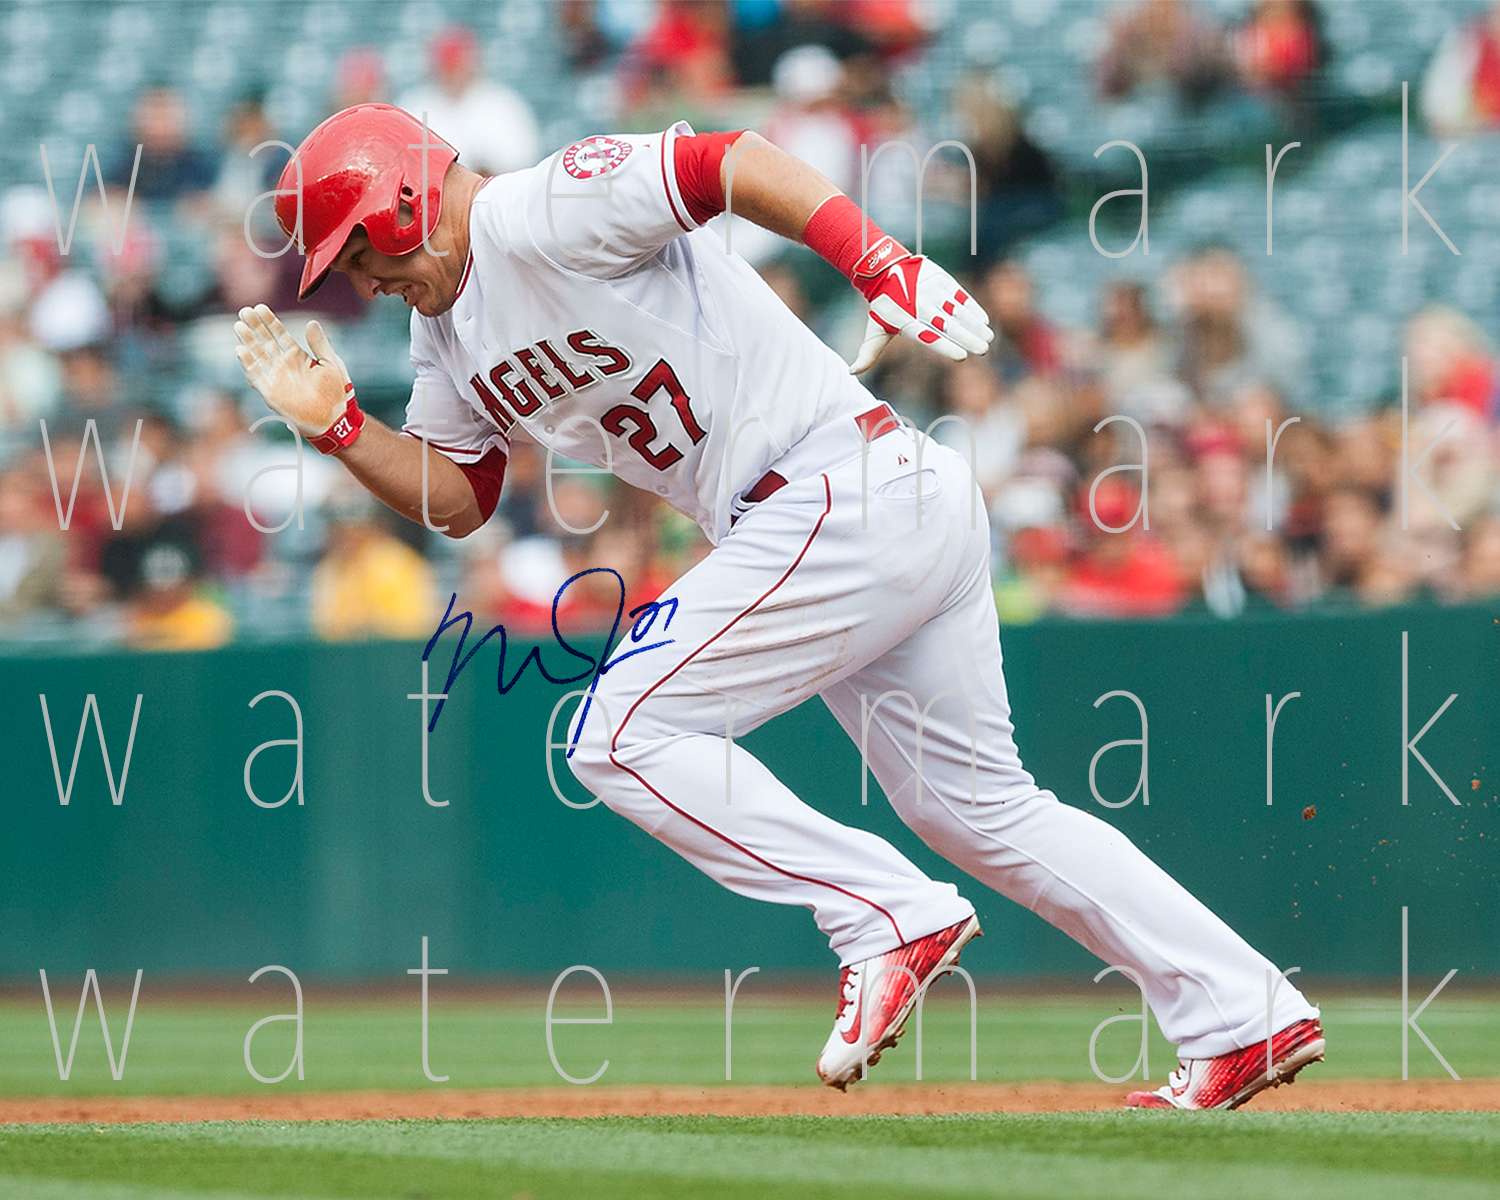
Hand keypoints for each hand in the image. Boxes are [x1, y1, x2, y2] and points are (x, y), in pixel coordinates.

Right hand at [234, 304, 352, 436]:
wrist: (336, 420)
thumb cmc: (337, 393)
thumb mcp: (331, 363)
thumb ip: (320, 344)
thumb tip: (312, 322)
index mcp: (298, 356)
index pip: (279, 334)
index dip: (269, 321)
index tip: (260, 307)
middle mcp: (284, 365)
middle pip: (265, 341)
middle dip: (255, 327)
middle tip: (244, 311)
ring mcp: (276, 378)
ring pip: (258, 355)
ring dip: (248, 341)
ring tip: (239, 326)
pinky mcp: (271, 393)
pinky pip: (256, 376)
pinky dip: (248, 364)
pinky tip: (240, 350)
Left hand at [847, 237, 993, 374]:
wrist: (884, 268)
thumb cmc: (883, 305)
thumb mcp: (874, 329)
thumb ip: (868, 353)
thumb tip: (851, 373)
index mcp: (906, 322)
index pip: (929, 338)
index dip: (946, 347)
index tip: (962, 357)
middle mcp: (920, 307)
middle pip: (947, 326)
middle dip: (967, 338)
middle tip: (983, 350)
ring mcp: (931, 292)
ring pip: (957, 311)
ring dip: (974, 325)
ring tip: (988, 338)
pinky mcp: (940, 279)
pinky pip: (959, 295)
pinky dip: (972, 307)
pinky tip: (983, 320)